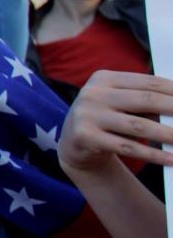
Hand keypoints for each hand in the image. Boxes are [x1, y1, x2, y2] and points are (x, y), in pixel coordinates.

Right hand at [58, 70, 172, 174]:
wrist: (74, 144)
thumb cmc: (107, 119)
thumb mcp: (120, 103)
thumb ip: (144, 101)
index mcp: (104, 78)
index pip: (149, 82)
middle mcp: (93, 94)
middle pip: (146, 100)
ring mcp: (87, 115)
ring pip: (138, 126)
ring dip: (168, 135)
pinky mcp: (86, 138)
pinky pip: (127, 147)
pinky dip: (153, 155)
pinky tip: (171, 159)